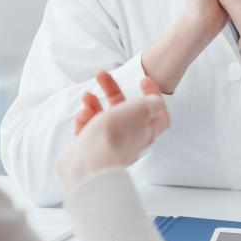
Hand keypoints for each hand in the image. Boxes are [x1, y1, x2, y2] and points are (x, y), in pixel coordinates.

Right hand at [57, 71, 169, 191]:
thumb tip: (155, 101)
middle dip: (113, 90)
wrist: (89, 164)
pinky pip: (88, 130)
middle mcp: (129, 139)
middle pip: (125, 111)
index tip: (143, 80)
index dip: (154, 94)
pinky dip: (85, 118)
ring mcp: (108, 145)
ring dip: (95, 103)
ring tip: (87, 96)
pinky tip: (82, 113)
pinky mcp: (90, 150)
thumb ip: (151, 103)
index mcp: (146, 131)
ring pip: (104, 118)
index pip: (158, 114)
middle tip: (102, 76)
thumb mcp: (140, 110)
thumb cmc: (115, 138)